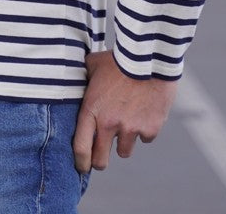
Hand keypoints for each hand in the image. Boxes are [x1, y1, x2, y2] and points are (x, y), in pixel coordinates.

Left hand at [71, 50, 177, 173]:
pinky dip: (144, 130)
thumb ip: (84, 77)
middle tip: (101, 157)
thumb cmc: (117, 60)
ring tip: (125, 125)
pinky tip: (143, 113)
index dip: (80, 162)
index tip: (81, 166)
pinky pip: (145, 138)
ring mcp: (131, 129)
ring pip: (124, 151)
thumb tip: (75, 75)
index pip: (81, 148)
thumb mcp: (93, 65)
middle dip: (100, 161)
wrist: (148, 59)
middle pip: (101, 160)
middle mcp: (109, 124)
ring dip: (124, 142)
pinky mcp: (150, 129)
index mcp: (91, 110)